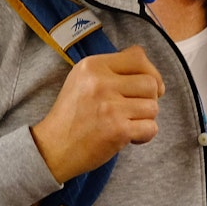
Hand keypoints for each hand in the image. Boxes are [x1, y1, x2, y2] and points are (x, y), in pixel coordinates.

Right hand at [31, 46, 164, 181]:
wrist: (53, 149)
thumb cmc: (72, 116)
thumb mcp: (82, 80)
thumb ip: (111, 71)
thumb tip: (152, 76)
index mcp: (92, 66)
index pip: (138, 56)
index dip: (151, 72)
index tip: (148, 87)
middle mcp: (101, 83)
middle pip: (150, 83)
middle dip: (149, 99)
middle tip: (134, 110)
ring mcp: (110, 107)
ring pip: (153, 107)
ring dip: (145, 119)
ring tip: (126, 123)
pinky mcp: (118, 130)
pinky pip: (151, 128)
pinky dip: (144, 135)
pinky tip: (128, 137)